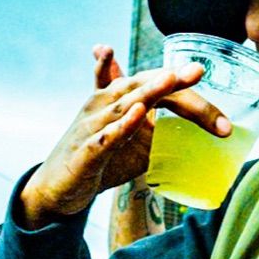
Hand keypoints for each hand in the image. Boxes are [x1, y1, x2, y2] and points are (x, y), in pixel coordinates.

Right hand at [18, 45, 229, 226]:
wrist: (56, 189)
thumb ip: (156, 130)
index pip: (148, 83)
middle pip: (139, 87)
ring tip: (171, 80)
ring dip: (148, 93)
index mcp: (113, 100)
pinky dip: (122, 126)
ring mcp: (91, 128)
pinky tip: (138, 115)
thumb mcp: (130, 141)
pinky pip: (105, 138)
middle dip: (169, 79)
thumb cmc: (96, 161)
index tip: (202, 71)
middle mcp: (101, 106)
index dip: (175, 80)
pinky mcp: (85, 154)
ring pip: (122, 106)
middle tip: (198, 69)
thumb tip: (193, 132)